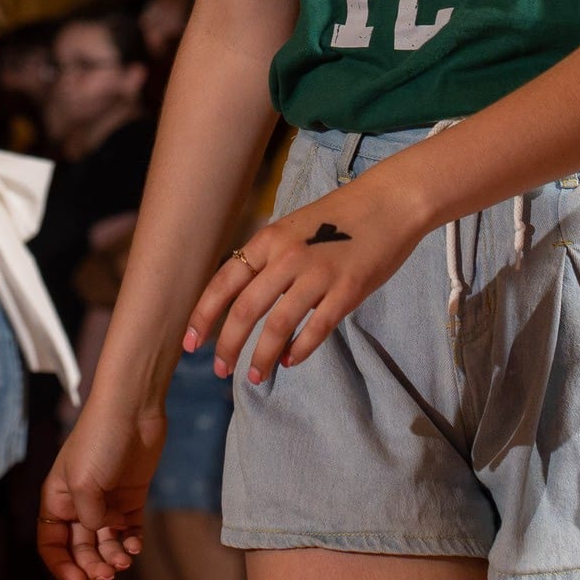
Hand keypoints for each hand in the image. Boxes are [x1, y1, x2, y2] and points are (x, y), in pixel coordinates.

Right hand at [35, 386, 165, 579]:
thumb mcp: (83, 483)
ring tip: (125, 559)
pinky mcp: (131, 497)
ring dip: (113, 556)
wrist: (133, 410)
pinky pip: (128, 529)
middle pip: (81, 547)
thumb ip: (89, 517)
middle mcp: (80, 503)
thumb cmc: (99, 441)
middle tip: (107, 573)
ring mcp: (107, 501)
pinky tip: (135, 545)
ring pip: (106, 542)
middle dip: (92, 564)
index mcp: (58, 499)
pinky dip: (131, 542)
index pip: (51, 543)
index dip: (61, 565)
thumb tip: (103, 533)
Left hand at [188, 172, 423, 383]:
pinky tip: (290, 361)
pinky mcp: (348, 290)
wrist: (389, 202)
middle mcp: (287, 257)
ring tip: (255, 376)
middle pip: (246, 310)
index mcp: (269, 240)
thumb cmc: (339, 217)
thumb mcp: (293, 229)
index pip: (225, 282)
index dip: (204, 315)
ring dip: (262, 356)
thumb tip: (245, 299)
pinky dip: (299, 350)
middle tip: (220, 371)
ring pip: (278, 325)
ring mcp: (318, 274)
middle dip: (228, 345)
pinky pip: (316, 328)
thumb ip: (269, 260)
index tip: (191, 343)